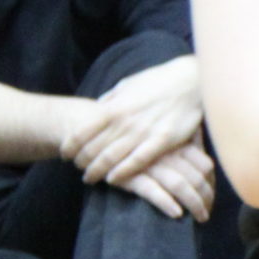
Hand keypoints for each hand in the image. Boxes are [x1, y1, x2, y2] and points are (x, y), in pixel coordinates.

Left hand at [63, 55, 203, 187]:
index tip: (65, 154)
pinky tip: (113, 179)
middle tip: (79, 168)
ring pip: (111, 159)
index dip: (68, 147)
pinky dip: (122, 173)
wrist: (192, 80)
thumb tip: (97, 109)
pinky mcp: (163, 140)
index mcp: (113, 107)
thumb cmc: (159, 81)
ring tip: (90, 177)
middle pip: (92, 149)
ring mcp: (144, 131)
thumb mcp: (128, 85)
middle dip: (81, 162)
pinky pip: (138, 162)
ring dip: (97, 171)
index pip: (80, 133)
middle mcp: (125, 121)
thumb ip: (111, 100)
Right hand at [118, 139, 215, 222]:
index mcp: (178, 143)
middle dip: (206, 198)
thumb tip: (207, 167)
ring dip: (195, 204)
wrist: (99, 140)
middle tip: (207, 212)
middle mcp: (167, 153)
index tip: (211, 197)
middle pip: (197, 178)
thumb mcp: (164, 140)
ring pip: (181, 185)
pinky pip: (153, 191)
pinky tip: (177, 214)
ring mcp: (150, 165)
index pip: (205, 165)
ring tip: (201, 217)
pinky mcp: (131, 177)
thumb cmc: (138, 142)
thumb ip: (185, 146)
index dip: (212, 183)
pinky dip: (167, 203)